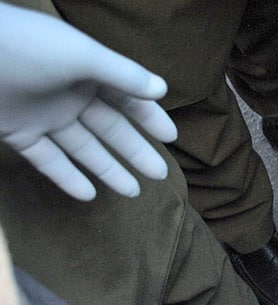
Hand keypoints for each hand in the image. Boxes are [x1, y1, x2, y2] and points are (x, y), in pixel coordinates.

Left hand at [0, 3, 177, 200]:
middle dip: (135, 151)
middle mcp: (68, 95)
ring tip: (133, 192)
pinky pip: (47, 160)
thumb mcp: (81, 55)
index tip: (171, 138)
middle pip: (109, 128)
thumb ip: (123, 75)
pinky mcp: (18, 133)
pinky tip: (88, 195)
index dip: (149, 117)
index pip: (126, 98)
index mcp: (86, 72)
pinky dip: (66, 177)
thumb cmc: (26, 46)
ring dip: (108, 170)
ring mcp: (43, 116)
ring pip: (82, 149)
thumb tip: (162, 90)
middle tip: (160, 174)